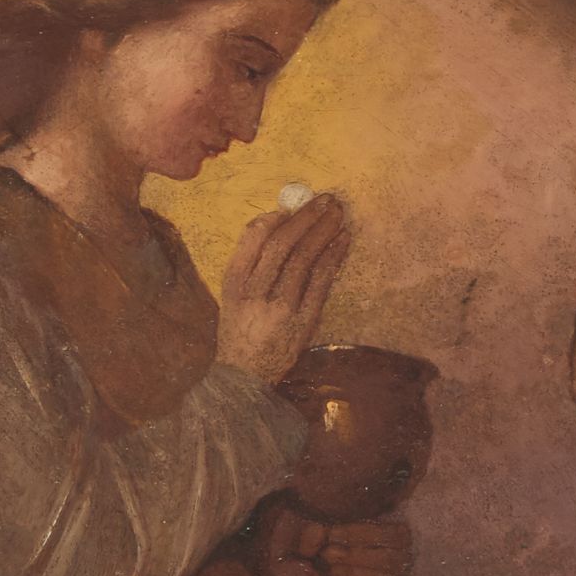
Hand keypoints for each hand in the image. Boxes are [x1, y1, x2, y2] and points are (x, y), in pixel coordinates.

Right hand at [215, 192, 348, 384]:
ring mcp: (280, 309)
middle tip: (325, 199)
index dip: (275, 219)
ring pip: (303, 260)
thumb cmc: (240, 328)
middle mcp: (254, 295)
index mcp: (233, 284)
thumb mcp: (233, 294)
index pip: (253, 240)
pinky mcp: (303, 322)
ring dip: (323, 232)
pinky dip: (333, 257)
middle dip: (306, 218)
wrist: (245, 376)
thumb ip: (250, 261)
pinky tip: (342, 240)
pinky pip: (320, 283)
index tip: (291, 208)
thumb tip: (279, 220)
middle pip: (282, 246)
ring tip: (338, 213)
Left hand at [244, 497, 412, 575]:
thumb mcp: (330, 533)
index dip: (357, 533)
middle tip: (327, 554)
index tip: (331, 534)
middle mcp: (404, 561)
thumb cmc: (338, 546)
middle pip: (387, 559)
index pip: (387, 533)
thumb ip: (320, 531)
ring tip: (332, 572)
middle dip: (354, 556)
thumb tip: (316, 531)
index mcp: (399, 535)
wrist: (335, 574)